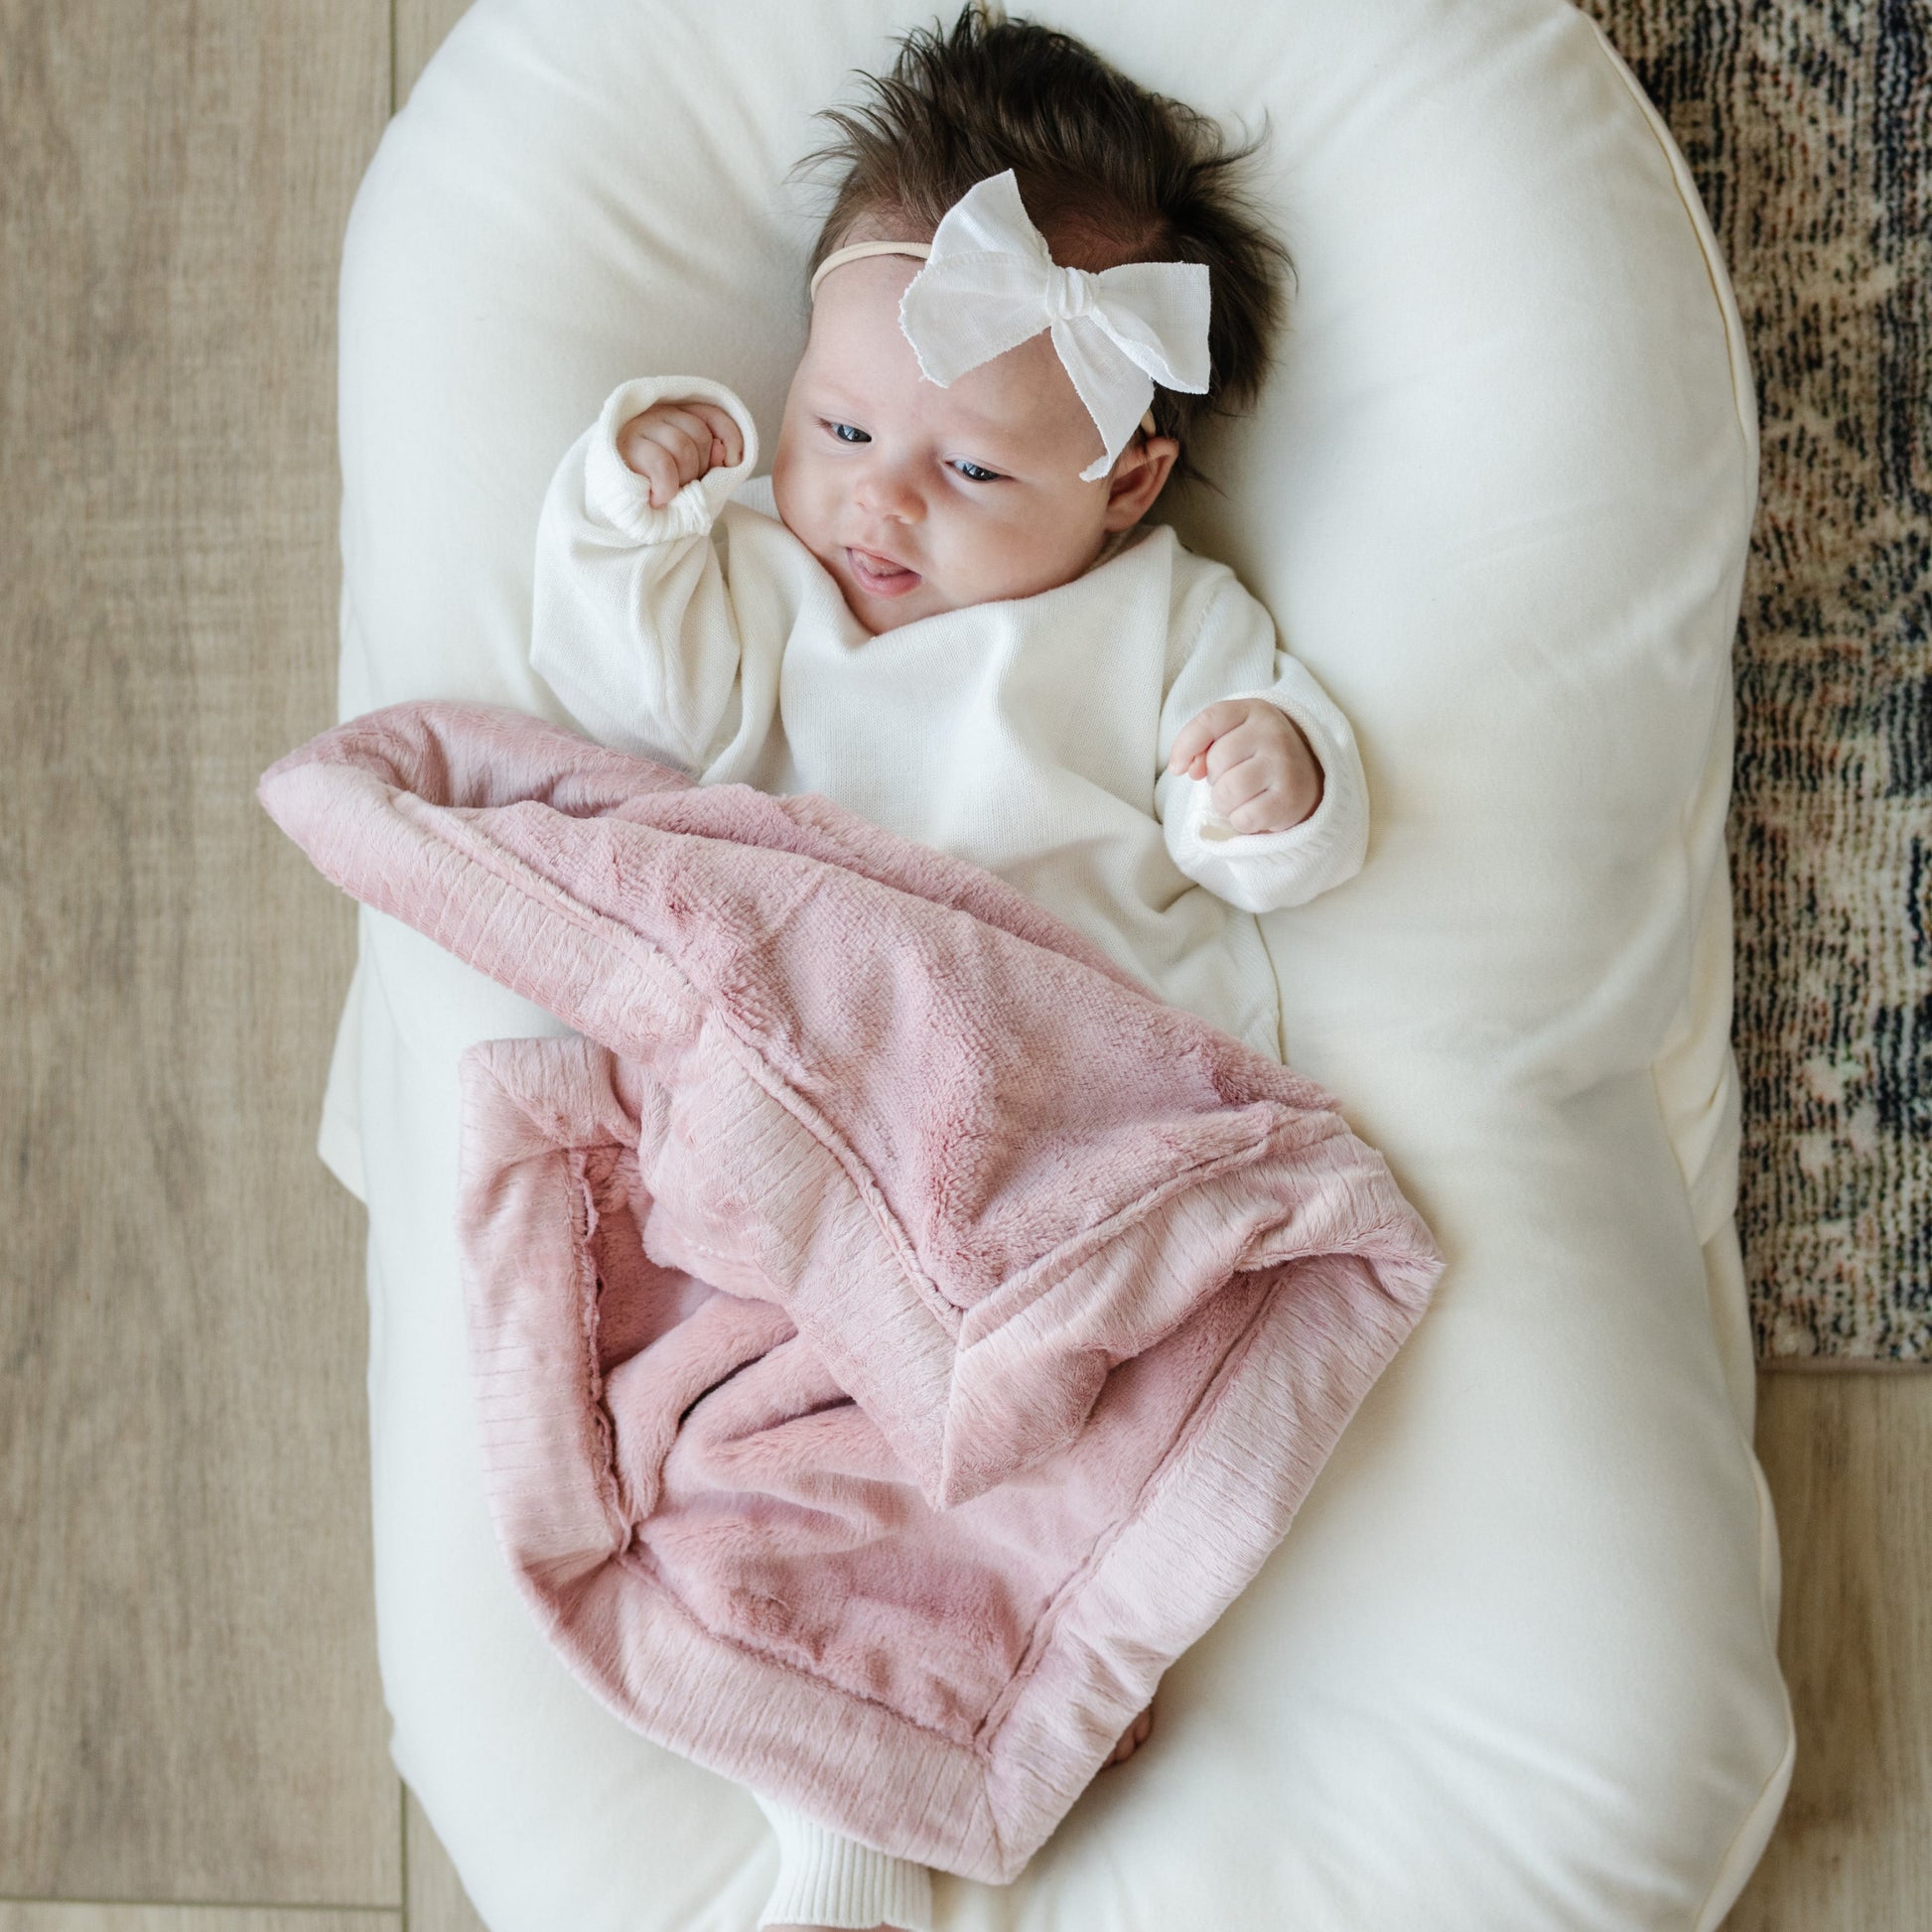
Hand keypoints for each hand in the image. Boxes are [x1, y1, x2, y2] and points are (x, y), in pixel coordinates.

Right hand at [616, 399, 744, 508]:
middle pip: (700, 436)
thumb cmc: (656, 489)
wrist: (614, 504)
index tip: (734, 461)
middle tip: (682, 487)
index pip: (713, 415)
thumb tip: (723, 450)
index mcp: (677, 416)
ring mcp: (640, 426)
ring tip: (667, 493)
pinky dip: (666, 489)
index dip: (730, 437)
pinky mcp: (625, 445)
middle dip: (700, 470)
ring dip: (682, 481)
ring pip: (683, 447)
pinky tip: (657, 498)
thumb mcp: (691, 477)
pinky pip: (662, 465)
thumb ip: (711, 463)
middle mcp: (657, 413)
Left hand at [1167, 698, 1323, 832]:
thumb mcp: (1231, 736)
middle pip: (1217, 762)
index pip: (1209, 721)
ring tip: (1237, 797)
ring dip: (1223, 803)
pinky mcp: (1288, 798)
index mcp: (1254, 711)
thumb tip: (1188, 768)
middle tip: (1230, 779)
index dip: (1185, 746)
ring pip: (1227, 792)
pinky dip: (1240, 821)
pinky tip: (1253, 811)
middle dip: (1213, 778)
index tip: (1177, 768)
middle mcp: (1272, 733)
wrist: (1304, 776)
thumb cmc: (1254, 755)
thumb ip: (1203, 744)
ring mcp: (1283, 765)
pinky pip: (1244, 817)